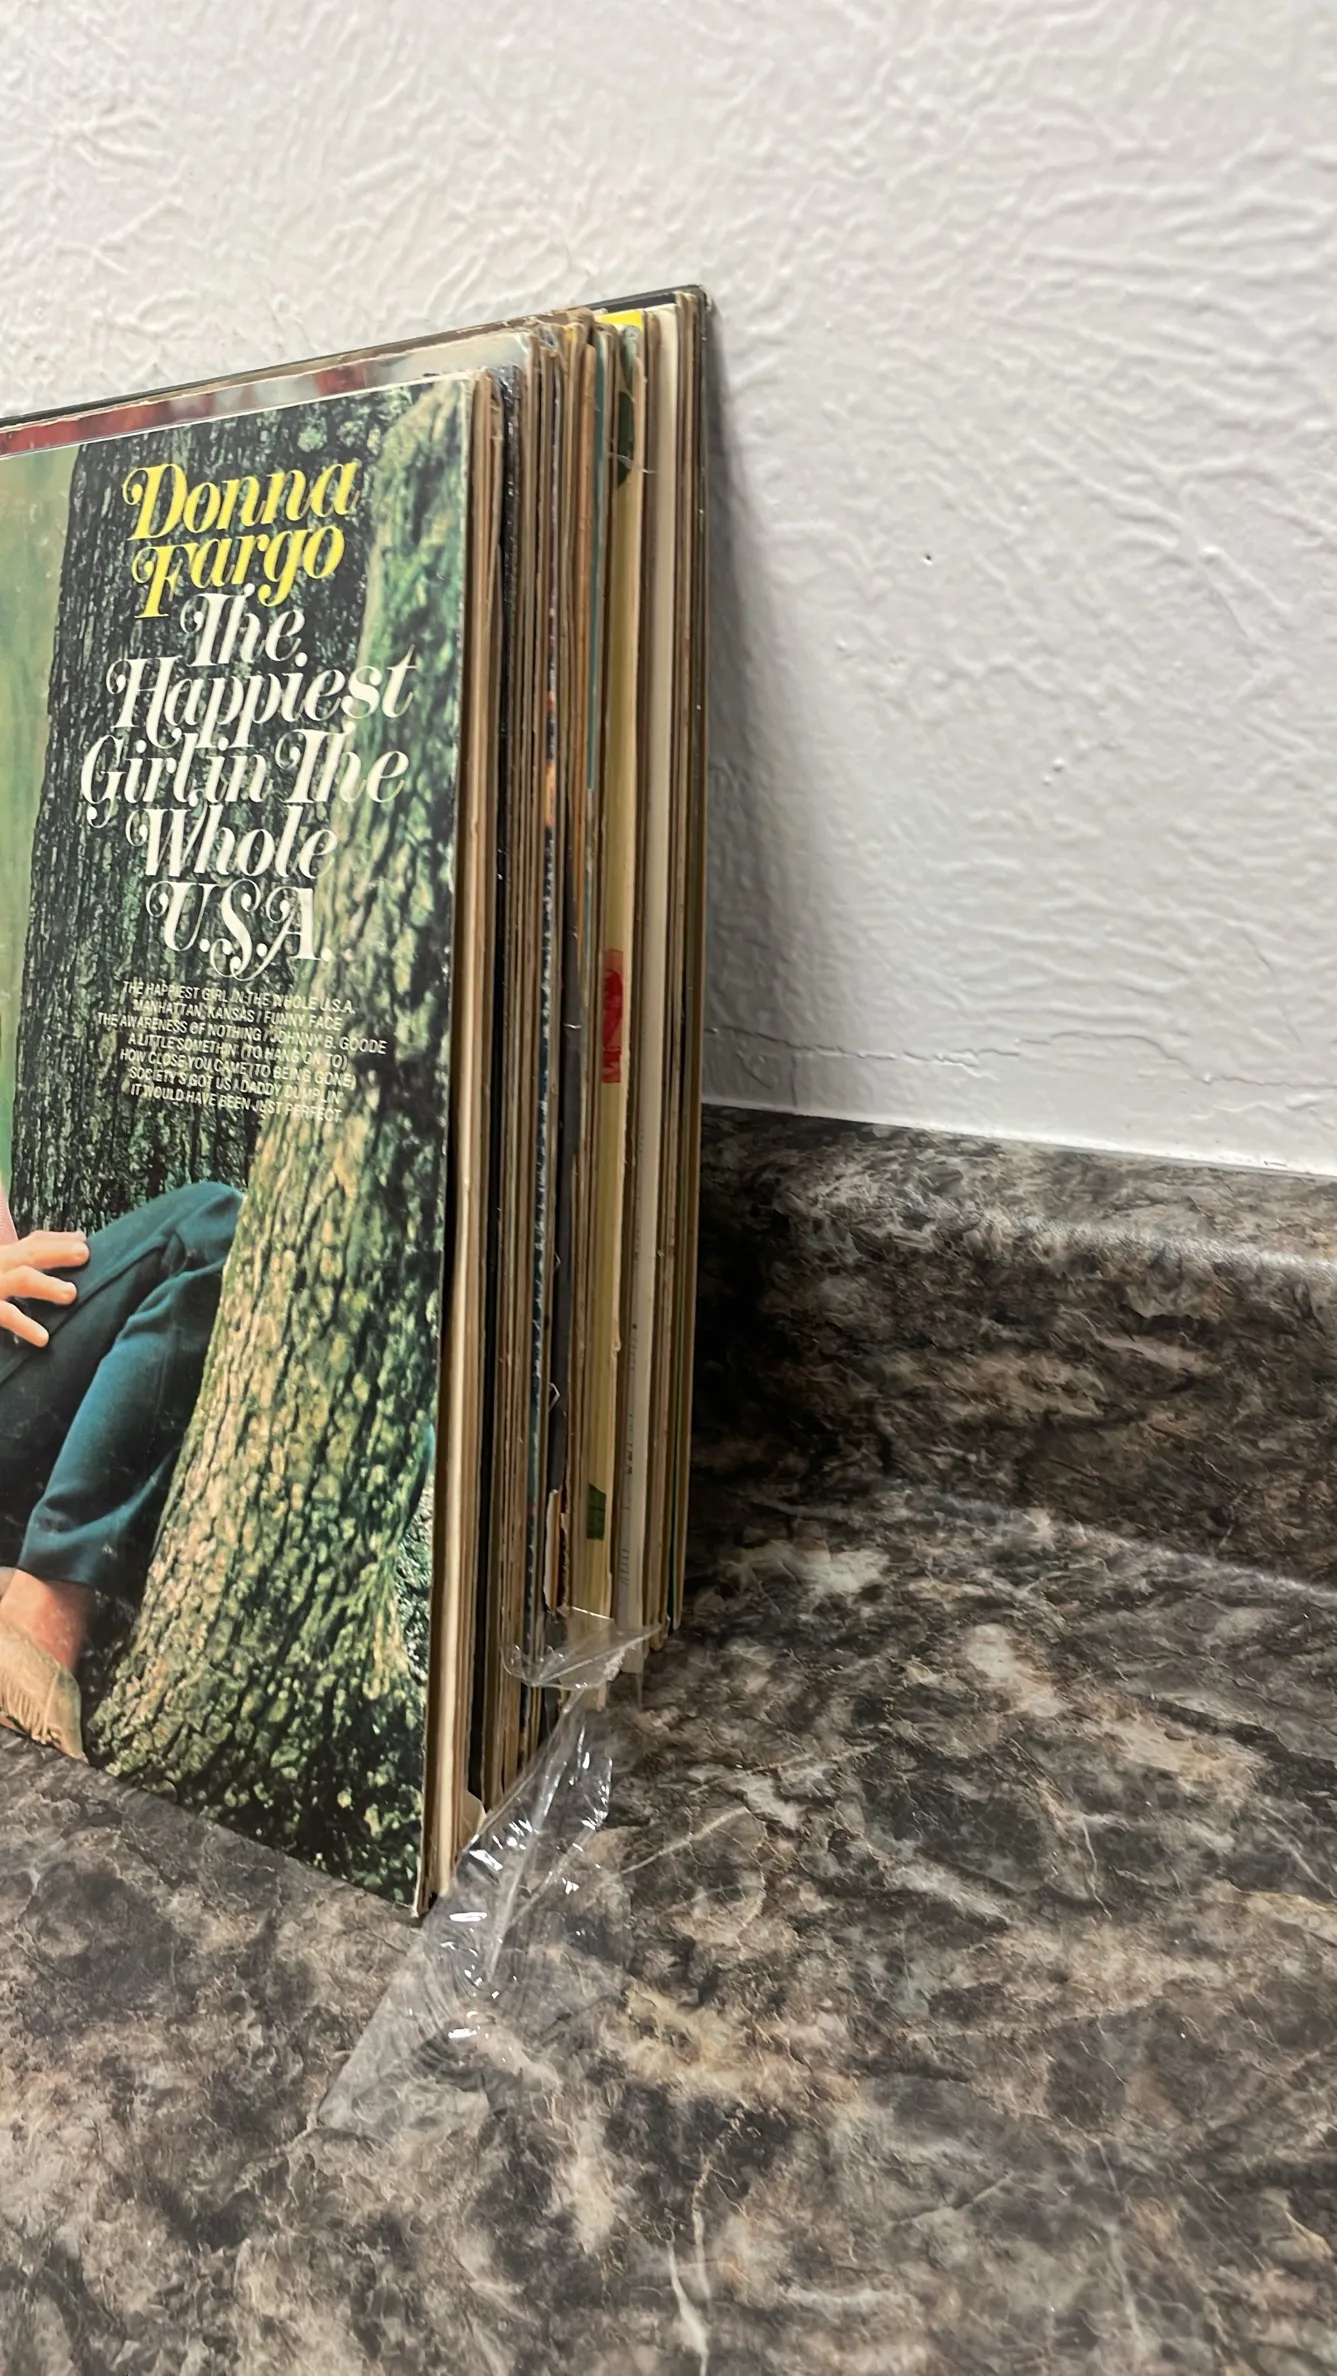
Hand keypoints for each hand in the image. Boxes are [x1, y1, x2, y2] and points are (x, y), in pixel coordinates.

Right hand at [0, 1230, 88, 1346]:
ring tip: (71, 1294)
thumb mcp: (1, 1272)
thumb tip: (51, 1274)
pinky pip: (4, 1314)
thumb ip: (16, 1271)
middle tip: (86, 1253)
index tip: (82, 1238)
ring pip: (20, 1278)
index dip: (56, 1239)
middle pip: (28, 1252)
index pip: (29, 1243)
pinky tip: (43, 1338)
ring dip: (45, 1284)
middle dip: (57, 1251)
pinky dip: (23, 1325)